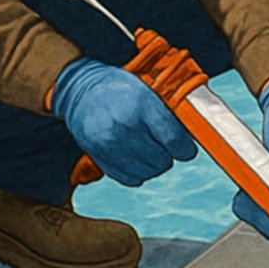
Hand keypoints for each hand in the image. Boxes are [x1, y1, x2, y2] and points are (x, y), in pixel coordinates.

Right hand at [51, 58, 197, 186]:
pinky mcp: (98, 156)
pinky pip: (128, 178)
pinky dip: (136, 173)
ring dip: (152, 166)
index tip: (186, 150)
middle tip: (163, 147)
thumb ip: (166, 114)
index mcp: (142, 104)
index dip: (185, 150)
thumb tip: (190, 138)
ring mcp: (109, 143)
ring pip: (147, 172)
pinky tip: (135, 159)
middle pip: (162, 160)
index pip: (174, 140)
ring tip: (148, 152)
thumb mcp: (145, 90)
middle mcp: (125, 125)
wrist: (79, 90)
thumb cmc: (117, 89)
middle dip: (167, 156)